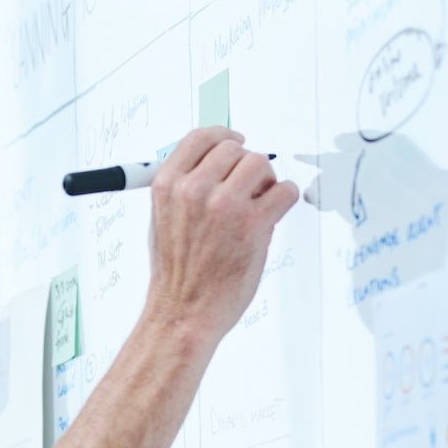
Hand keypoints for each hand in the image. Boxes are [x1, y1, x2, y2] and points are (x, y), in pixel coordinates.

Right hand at [145, 126, 298, 344]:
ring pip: (261, 164)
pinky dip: (285, 198)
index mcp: (168, 185)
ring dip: (266, 181)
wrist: (184, 311)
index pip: (200, 138)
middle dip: (246, 166)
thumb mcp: (162, 220)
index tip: (236, 140)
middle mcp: (194, 190)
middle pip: (235, 149)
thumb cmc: (176, 273)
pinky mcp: (254, 224)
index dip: (223, 136)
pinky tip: (273, 214)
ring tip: (259, 204)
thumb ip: (183, 189)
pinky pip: (285, 191)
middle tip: (249, 188)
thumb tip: (211, 166)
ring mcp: (225, 205)